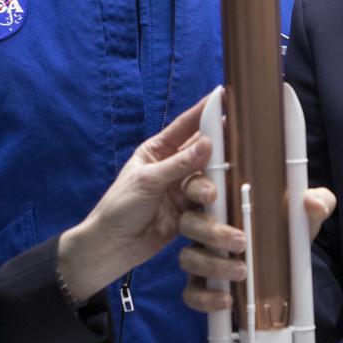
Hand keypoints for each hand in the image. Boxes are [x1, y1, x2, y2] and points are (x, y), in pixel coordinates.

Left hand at [57, 97, 212, 301]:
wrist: (112, 246)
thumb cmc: (119, 207)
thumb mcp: (147, 181)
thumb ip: (179, 163)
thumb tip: (207, 144)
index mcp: (157, 151)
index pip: (184, 126)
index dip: (203, 111)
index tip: (222, 97)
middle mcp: (172, 167)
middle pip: (201, 152)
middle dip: (214, 152)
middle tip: (229, 150)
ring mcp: (181, 190)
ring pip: (206, 179)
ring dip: (206, 186)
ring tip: (205, 196)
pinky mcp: (188, 212)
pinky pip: (206, 204)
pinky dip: (210, 205)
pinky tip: (214, 205)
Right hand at [177, 184, 335, 313]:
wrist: (289, 265)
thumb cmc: (289, 228)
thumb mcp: (306, 214)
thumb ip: (317, 201)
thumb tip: (311, 201)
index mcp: (222, 200)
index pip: (196, 185)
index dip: (197, 187)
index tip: (213, 194)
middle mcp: (204, 225)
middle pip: (188, 222)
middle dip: (212, 233)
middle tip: (242, 242)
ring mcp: (200, 255)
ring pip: (187, 258)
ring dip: (212, 266)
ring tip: (242, 272)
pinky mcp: (202, 284)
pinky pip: (191, 293)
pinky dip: (206, 298)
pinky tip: (227, 300)